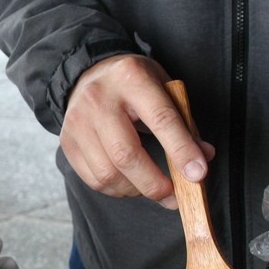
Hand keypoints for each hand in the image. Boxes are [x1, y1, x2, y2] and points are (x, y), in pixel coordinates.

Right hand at [60, 54, 212, 208]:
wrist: (88, 73)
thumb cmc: (133, 84)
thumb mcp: (163, 88)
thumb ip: (184, 122)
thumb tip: (201, 160)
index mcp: (131, 78)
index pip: (160, 118)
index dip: (181, 150)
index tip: (198, 174)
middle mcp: (98, 99)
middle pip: (126, 154)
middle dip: (154, 183)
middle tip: (172, 195)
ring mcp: (78, 121)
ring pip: (107, 173)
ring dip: (134, 189)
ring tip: (149, 186)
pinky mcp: (67, 141)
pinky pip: (93, 179)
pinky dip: (116, 189)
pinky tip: (128, 182)